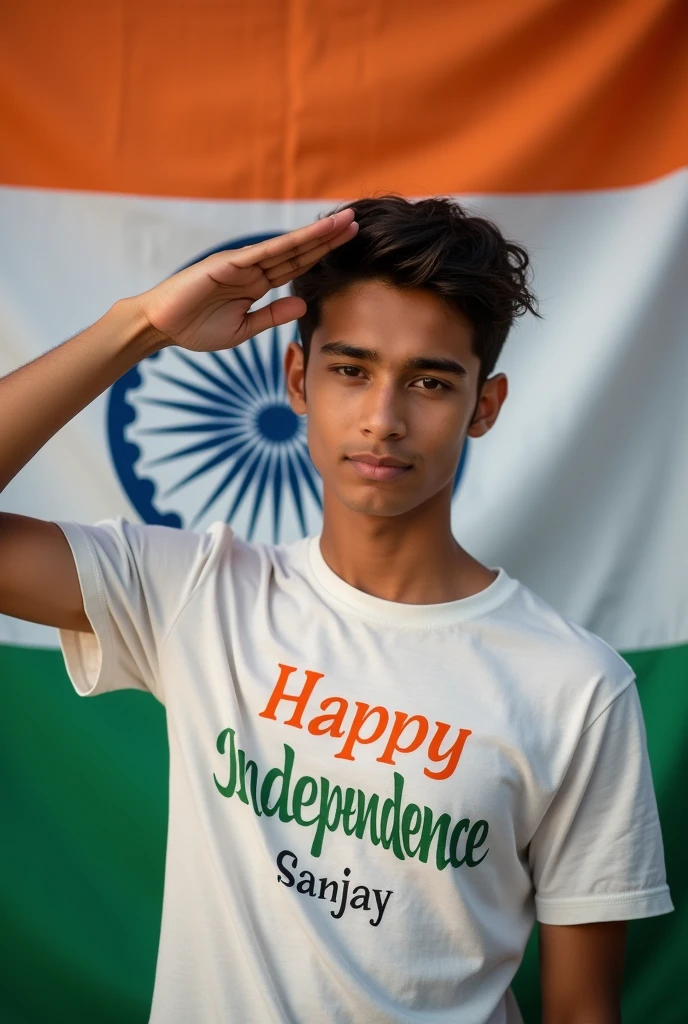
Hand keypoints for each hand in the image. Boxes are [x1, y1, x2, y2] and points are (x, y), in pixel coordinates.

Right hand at [137, 209, 357, 351]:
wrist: (162, 327)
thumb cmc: (196, 328)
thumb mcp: (243, 329)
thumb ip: (272, 315)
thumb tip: (302, 303)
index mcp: (258, 285)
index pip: (297, 266)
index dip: (322, 254)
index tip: (348, 244)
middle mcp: (253, 269)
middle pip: (298, 251)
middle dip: (328, 238)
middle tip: (356, 221)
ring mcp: (241, 264)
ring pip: (286, 247)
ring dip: (315, 234)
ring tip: (343, 222)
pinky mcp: (227, 265)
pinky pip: (262, 253)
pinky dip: (286, 244)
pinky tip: (309, 235)